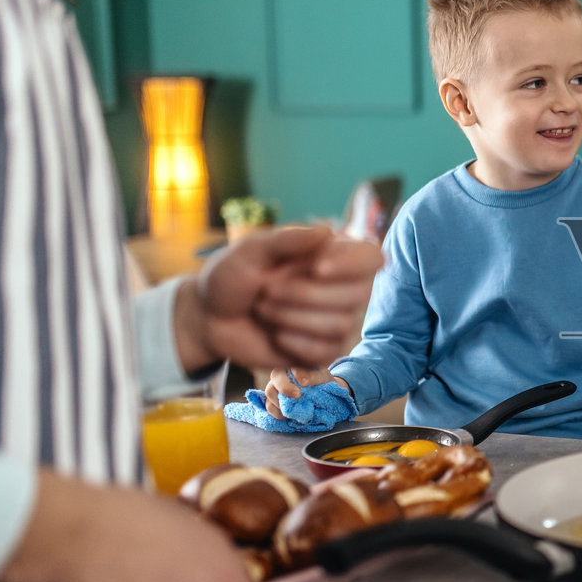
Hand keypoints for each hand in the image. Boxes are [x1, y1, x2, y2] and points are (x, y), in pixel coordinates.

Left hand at [175, 225, 382, 373]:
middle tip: (266, 291)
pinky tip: (276, 335)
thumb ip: (289, 239)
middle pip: (359, 294)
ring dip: (293, 318)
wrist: (209, 317)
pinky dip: (297, 343)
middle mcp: (340, 287)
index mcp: (331, 256)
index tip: (317, 268)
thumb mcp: (251, 250)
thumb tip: (328, 230)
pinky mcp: (322, 350)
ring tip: (265, 310)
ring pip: (341, 325)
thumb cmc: (232, 276)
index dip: (353, 265)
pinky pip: (328, 351)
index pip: (372, 257)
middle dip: (305, 295)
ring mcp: (333, 320)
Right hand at [264, 366, 348, 419]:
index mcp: (293, 363)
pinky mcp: (272, 400)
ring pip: (270, 391)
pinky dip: (278, 412)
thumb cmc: (321, 382)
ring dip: (281, 401)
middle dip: (285, 387)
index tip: (305, 383)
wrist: (323, 395)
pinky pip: (269, 406)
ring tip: (295, 409)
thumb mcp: (323, 377)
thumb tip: (304, 381)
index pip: (292, 365)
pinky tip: (289, 416)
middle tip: (297, 396)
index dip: (297, 374)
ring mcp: (274, 386)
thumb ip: (315, 376)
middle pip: (276, 376)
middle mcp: (281, 373)